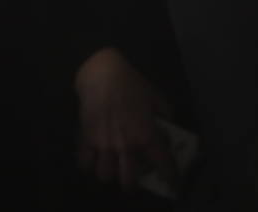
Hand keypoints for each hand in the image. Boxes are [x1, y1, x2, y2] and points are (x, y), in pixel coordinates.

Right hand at [74, 48, 175, 190]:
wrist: (102, 74)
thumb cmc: (131, 83)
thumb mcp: (155, 96)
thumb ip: (165, 113)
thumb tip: (169, 124)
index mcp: (146, 134)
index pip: (161, 163)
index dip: (169, 176)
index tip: (172, 183)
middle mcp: (125, 145)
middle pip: (128, 182)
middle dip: (131, 183)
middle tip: (132, 176)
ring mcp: (104, 145)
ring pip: (105, 176)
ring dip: (109, 173)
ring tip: (111, 165)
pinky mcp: (86, 140)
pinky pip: (84, 164)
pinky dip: (89, 164)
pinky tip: (93, 157)